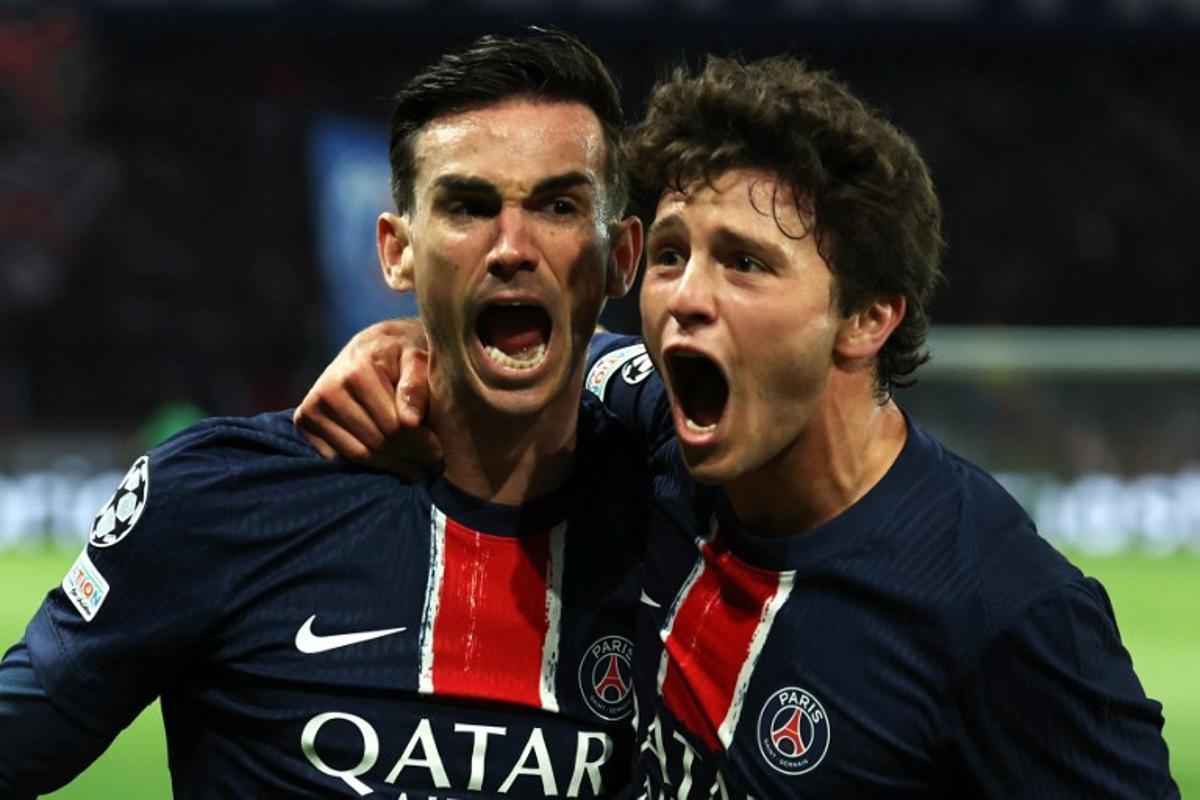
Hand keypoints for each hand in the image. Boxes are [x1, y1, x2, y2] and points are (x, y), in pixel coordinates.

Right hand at [294, 319, 442, 478]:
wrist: (369, 347)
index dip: (421, 444)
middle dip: (408, 458)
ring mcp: (312, 407)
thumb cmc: (400, 355)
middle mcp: (329, 390)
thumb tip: (410, 421)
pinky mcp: (305, 421)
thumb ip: (417, 385)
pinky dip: (367, 467)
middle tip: (432, 466)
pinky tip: (392, 463)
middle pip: (376, 443)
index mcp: (357, 372)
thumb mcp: (416, 359)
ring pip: (358, 455)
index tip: (440, 452)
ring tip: (417, 470)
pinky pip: (339, 458)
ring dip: (391, 467)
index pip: (393, 426)